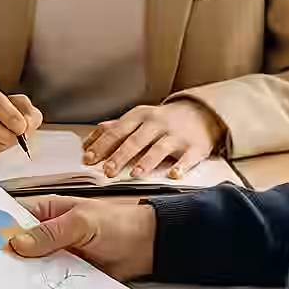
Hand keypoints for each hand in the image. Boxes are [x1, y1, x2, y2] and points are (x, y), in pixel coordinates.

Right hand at [8, 194, 156, 280]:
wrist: (148, 247)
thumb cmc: (117, 223)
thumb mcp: (81, 223)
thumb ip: (50, 233)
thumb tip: (17, 243)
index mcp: (44, 213)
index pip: (11, 219)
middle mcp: (45, 234)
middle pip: (17, 247)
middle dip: (6, 258)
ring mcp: (55, 256)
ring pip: (31, 267)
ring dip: (24, 276)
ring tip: (7, 288)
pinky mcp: (66, 275)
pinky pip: (49, 282)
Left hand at [83, 100, 223, 177]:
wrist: (201, 114)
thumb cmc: (162, 120)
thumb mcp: (137, 119)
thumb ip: (114, 130)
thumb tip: (88, 143)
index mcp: (139, 116)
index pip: (116, 131)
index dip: (101, 146)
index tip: (89, 159)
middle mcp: (157, 124)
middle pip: (135, 140)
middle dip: (120, 156)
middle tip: (107, 171)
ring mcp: (176, 135)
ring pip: (159, 149)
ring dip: (146, 162)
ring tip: (134, 173)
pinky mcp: (195, 147)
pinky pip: (187, 158)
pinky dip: (180, 167)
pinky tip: (172, 175)